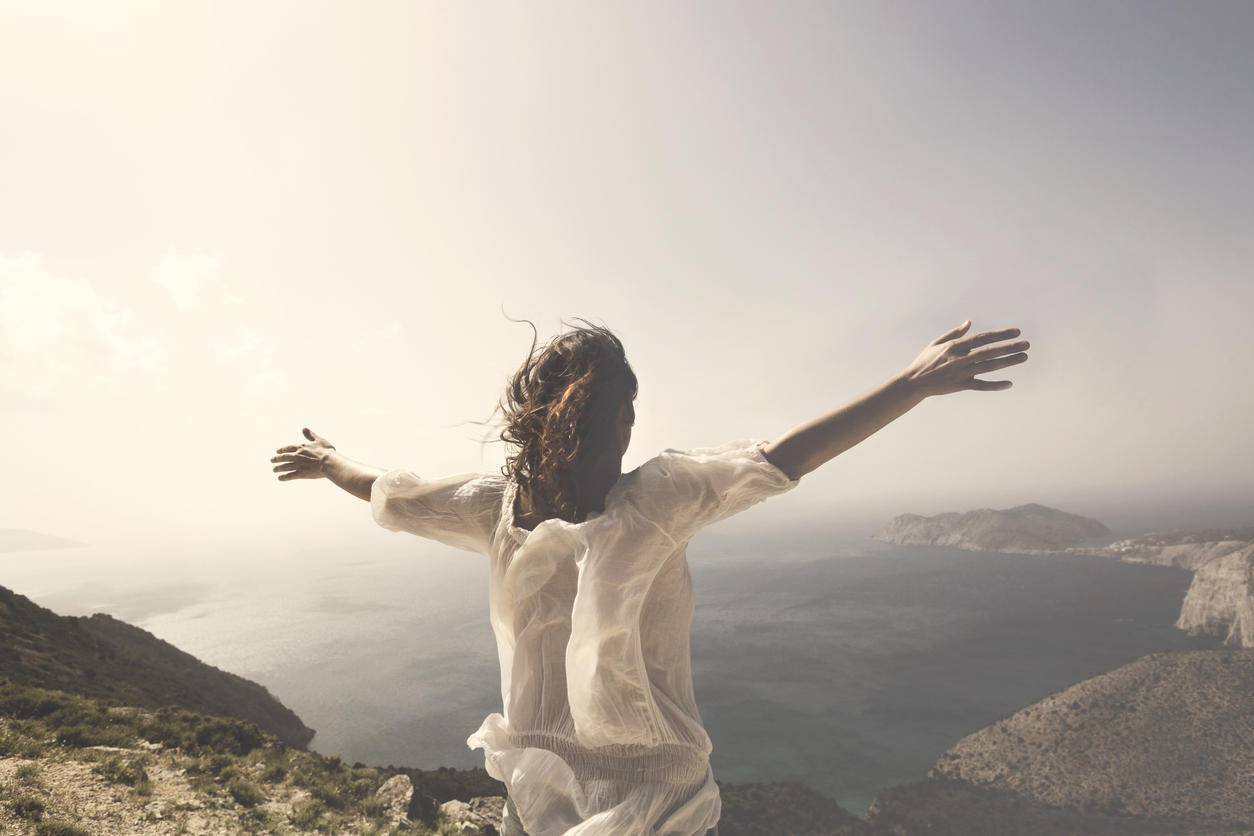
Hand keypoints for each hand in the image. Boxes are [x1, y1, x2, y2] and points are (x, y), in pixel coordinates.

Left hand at [271, 428, 337, 480]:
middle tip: (272, 460)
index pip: (288, 448)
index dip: (282, 449)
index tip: (277, 451)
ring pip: (285, 466)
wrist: (329, 463)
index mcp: (301, 447)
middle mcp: (297, 456)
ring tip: (274, 470)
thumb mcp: (319, 440)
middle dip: (277, 459)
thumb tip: (304, 428)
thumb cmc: (326, 451)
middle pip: (283, 457)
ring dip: (278, 468)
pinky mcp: (301, 473)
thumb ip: (311, 435)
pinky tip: (280, 478)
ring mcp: (298, 465)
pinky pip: (290, 475)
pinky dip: (284, 477)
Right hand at [899, 320, 1028, 397]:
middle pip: (989, 352)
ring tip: (1024, 357)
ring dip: (1008, 362)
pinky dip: (995, 385)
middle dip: (1009, 347)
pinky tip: (1009, 383)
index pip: (982, 338)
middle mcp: (960, 359)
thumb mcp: (936, 343)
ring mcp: (961, 373)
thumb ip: (954, 333)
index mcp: (955, 346)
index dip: (1000, 334)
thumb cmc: (925, 361)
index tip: (1016, 331)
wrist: (914, 382)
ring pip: (989, 367)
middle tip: (1026, 344)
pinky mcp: (961, 386)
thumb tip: (969, 322)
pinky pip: (981, 386)